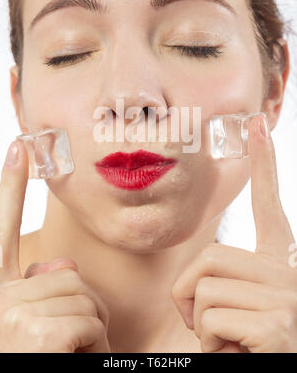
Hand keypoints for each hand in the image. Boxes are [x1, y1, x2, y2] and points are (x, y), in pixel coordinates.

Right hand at [0, 140, 110, 352]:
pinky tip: (70, 362)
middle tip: (66, 345)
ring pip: (82, 295)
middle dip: (80, 308)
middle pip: (67, 272)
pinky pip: (87, 321)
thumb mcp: (29, 326)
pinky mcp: (33, 332)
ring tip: (66, 357)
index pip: (1, 227)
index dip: (9, 185)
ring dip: (88, 330)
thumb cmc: (33, 355)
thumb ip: (39, 288)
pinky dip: (92, 346)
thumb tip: (57, 261)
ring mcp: (9, 313)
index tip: (21, 146)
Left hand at [171, 114, 296, 352]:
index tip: (258, 127)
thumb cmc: (247, 348)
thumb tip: (205, 271)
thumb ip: (227, 281)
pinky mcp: (277, 324)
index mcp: (278, 266)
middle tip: (209, 325)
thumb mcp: (237, 310)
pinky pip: (210, 317)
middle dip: (190, 294)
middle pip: (210, 256)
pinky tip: (236, 354)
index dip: (264, 165)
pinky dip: (209, 344)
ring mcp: (286, 298)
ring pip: (203, 287)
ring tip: (227, 343)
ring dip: (199, 324)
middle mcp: (287, 275)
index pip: (270, 208)